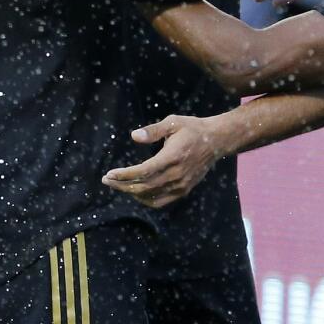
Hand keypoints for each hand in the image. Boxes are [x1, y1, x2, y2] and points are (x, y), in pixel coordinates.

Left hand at [101, 115, 221, 207]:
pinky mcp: (184, 190)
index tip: (109, 174)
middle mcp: (176, 174)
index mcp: (172, 157)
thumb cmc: (192, 128)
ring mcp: (181, 185)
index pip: (143, 171)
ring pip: (151, 196)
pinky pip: (161, 201)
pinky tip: (136, 192)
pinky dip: (146, 200)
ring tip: (118, 185)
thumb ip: (153, 130)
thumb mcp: (173, 122)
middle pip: (144, 186)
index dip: (125, 175)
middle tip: (107, 180)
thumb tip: (134, 137)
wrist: (216, 141)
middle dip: (122, 185)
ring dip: (131, 193)